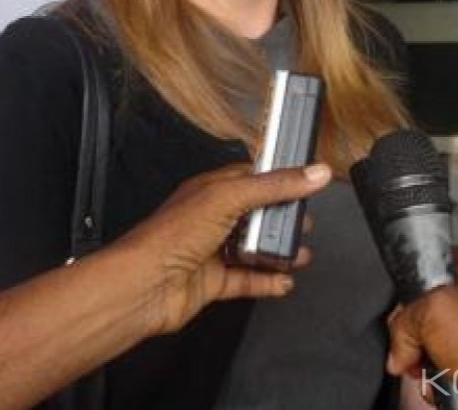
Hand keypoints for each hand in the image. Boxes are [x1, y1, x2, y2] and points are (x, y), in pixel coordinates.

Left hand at [121, 162, 330, 336]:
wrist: (144, 285)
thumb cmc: (170, 235)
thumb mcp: (229, 197)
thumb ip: (274, 186)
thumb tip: (313, 173)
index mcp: (210, 190)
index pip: (250, 177)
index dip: (278, 178)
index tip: (306, 180)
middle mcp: (210, 219)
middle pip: (256, 215)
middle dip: (282, 220)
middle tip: (305, 222)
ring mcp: (211, 251)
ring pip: (253, 249)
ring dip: (279, 252)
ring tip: (302, 253)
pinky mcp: (212, 282)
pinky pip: (247, 280)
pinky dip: (268, 281)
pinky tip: (284, 280)